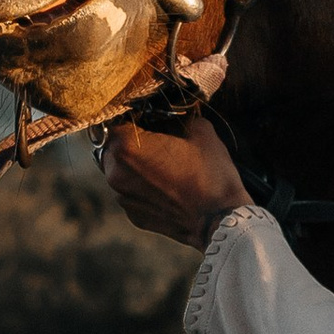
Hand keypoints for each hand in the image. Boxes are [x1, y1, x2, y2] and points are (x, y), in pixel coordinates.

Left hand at [98, 114, 250, 244]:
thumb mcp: (200, 130)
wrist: (220, 220)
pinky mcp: (132, 215)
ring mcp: (122, 197)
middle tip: (156, 140)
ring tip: (162, 166)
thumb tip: (171, 116)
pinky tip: (166, 187)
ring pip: (120, 170)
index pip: (116, 118)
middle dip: (130, 140)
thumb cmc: (211, 173)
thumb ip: (177, 117)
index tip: (148, 115)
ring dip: (134, 164)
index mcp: (125, 146)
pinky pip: (131, 192)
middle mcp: (114, 172)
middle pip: (113, 145)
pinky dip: (142, 186)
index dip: (133, 114)